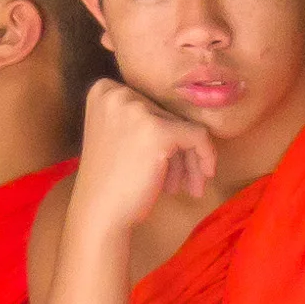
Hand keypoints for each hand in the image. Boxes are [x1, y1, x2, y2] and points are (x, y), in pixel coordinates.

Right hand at [72, 78, 219, 235]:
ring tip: (190, 185)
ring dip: (189, 158)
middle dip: (178, 152)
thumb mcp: (118, 136)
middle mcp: (117, 92)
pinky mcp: (158, 130)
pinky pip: (198, 136)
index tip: (163, 164)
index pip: (150, 106)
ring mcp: (136, 109)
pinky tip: (204, 177)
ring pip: (183, 127)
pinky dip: (205, 156)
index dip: (162, 135)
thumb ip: (143, 118)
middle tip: (182, 182)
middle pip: (167, 116)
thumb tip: (187, 114)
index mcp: (104, 90)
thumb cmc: (110, 182)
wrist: (99, 213)